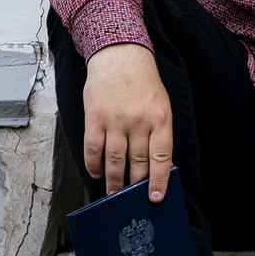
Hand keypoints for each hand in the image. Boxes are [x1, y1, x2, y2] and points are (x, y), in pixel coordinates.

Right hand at [82, 44, 175, 198]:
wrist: (120, 57)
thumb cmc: (144, 85)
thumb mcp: (161, 105)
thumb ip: (159, 133)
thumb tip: (158, 166)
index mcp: (161, 119)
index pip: (161, 158)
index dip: (159, 181)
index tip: (156, 197)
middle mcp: (138, 121)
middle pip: (137, 163)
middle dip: (135, 185)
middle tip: (131, 199)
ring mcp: (115, 120)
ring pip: (114, 161)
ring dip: (114, 181)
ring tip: (114, 192)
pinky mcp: (95, 118)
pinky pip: (93, 149)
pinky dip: (94, 165)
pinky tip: (97, 173)